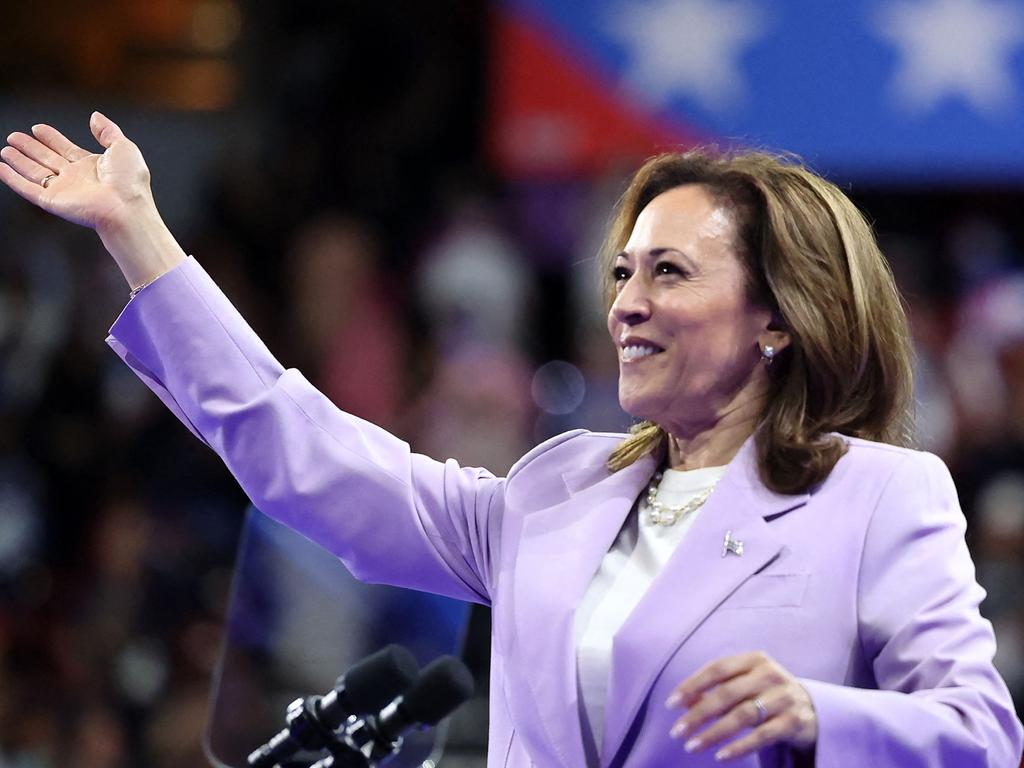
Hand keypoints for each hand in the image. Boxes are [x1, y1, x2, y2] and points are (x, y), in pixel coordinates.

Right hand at [0, 111, 153, 234]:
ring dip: (19, 161)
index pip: (66, 149)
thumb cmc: (130, 182)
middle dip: (31, 148)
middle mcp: (76, 178)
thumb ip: (108, 131)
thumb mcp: (123, 148)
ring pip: (35, 173)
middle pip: (47, 159)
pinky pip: (27, 189)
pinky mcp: (52, 201)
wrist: (125, 208)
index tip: (38, 128)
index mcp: (93, 167)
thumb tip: (95, 116)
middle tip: (14, 136)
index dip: (52, 138)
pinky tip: (1, 167)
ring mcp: (63, 190)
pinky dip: (12, 179)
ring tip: (5, 149)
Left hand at [665, 651, 816, 761]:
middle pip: (727, 693)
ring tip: (692, 746)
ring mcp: (784, 697)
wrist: (812, 709)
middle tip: (677, 731)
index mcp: (754, 659)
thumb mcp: (743, 685)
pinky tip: (720, 756)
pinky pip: (762, 736)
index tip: (671, 704)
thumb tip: (682, 704)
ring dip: (714, 733)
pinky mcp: (795, 721)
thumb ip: (715, 691)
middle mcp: (770, 674)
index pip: (717, 669)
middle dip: (698, 714)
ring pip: (743, 715)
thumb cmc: (766, 693)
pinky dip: (739, 747)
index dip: (692, 685)